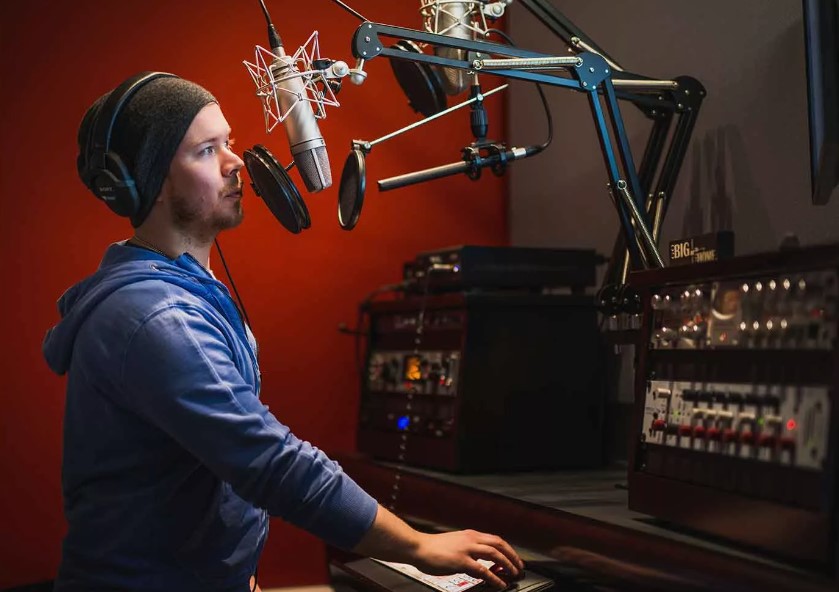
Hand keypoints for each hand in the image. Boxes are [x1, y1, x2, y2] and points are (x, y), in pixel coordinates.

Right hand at [409, 529, 523, 588]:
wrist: (418, 547)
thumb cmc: (432, 547)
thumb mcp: (455, 543)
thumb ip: (468, 549)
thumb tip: (478, 561)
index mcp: (470, 534)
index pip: (495, 539)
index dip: (507, 549)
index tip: (514, 558)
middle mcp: (471, 539)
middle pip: (499, 545)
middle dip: (512, 556)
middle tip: (519, 567)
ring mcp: (467, 549)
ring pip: (495, 554)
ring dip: (507, 565)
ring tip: (513, 575)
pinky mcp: (461, 561)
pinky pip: (483, 570)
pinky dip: (494, 578)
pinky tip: (499, 584)